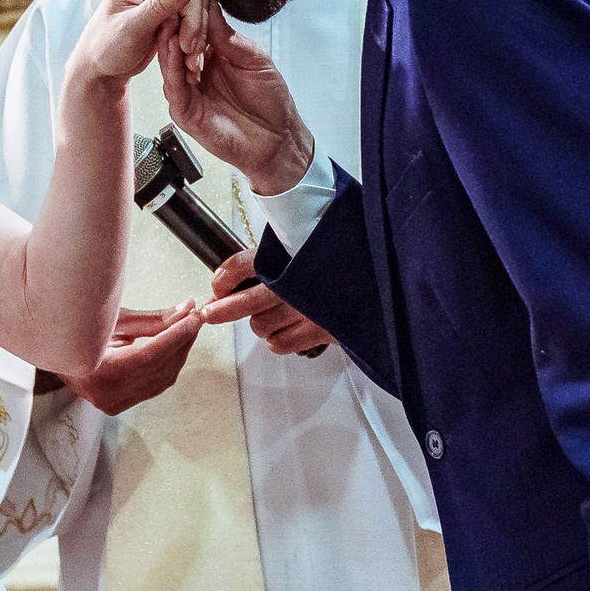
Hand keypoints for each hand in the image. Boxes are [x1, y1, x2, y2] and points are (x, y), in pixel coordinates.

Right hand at [60, 303, 202, 414]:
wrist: (54, 351)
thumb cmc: (75, 330)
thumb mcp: (111, 320)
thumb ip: (151, 320)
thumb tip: (184, 311)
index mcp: (96, 372)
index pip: (148, 356)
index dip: (175, 336)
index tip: (193, 318)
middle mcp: (104, 394)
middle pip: (159, 368)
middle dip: (182, 341)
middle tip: (194, 317)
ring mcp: (112, 403)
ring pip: (162, 379)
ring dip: (178, 353)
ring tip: (186, 328)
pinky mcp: (118, 405)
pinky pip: (155, 386)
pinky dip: (168, 365)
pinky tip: (174, 346)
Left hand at [70, 0, 202, 83]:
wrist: (102, 61)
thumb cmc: (107, 46)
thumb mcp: (132, 29)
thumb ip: (158, 6)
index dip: (191, 15)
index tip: (187, 47)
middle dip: (196, 27)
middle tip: (191, 59)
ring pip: (200, 5)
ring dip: (199, 34)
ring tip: (191, 63)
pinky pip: (196, 14)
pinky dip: (196, 36)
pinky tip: (190, 58)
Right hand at [159, 0, 313, 196]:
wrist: (277, 139)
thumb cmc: (270, 100)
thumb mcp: (253, 58)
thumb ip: (227, 36)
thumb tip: (209, 4)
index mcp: (211, 56)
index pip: (192, 29)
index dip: (188, 10)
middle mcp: (195, 72)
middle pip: (175, 43)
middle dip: (172, 22)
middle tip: (169, 0)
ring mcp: (188, 92)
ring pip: (169, 64)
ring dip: (168, 42)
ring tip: (167, 20)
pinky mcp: (185, 113)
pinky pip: (173, 88)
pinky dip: (171, 68)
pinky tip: (173, 51)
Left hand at [199, 249, 334, 354]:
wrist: (377, 271)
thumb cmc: (334, 259)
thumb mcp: (299, 246)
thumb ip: (265, 259)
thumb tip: (225, 282)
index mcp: (292, 254)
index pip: (245, 265)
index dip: (224, 279)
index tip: (215, 290)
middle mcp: (299, 282)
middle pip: (246, 302)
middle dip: (225, 309)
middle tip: (212, 313)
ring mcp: (310, 308)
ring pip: (261, 326)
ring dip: (261, 324)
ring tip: (274, 316)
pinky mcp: (323, 329)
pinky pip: (281, 344)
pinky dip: (277, 340)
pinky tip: (286, 330)